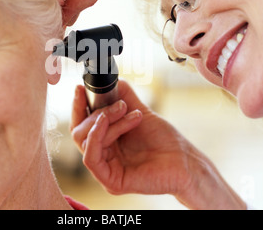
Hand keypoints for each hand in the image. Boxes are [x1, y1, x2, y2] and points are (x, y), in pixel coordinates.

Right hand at [71, 80, 246, 209]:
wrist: (184, 159)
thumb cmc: (164, 140)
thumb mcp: (139, 112)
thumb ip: (123, 97)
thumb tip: (112, 81)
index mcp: (106, 140)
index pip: (81, 124)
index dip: (78, 106)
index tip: (79, 88)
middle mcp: (102, 154)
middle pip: (80, 131)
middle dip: (97, 112)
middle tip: (120, 105)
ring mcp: (105, 169)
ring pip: (86, 140)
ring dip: (105, 120)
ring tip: (128, 112)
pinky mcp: (111, 181)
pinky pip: (90, 157)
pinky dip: (96, 136)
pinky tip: (107, 122)